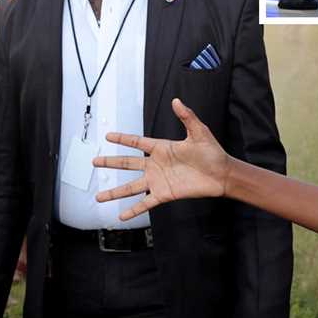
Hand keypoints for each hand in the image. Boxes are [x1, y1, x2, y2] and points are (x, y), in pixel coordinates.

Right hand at [93, 98, 229, 219]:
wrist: (222, 175)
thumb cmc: (212, 153)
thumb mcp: (198, 132)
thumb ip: (186, 116)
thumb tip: (176, 101)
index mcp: (161, 148)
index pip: (136, 142)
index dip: (122, 139)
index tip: (108, 136)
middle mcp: (156, 165)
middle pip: (127, 164)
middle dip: (110, 163)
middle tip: (94, 162)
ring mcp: (158, 181)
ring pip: (131, 187)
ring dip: (114, 192)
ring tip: (99, 197)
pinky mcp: (164, 194)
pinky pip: (144, 203)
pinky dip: (133, 210)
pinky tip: (121, 217)